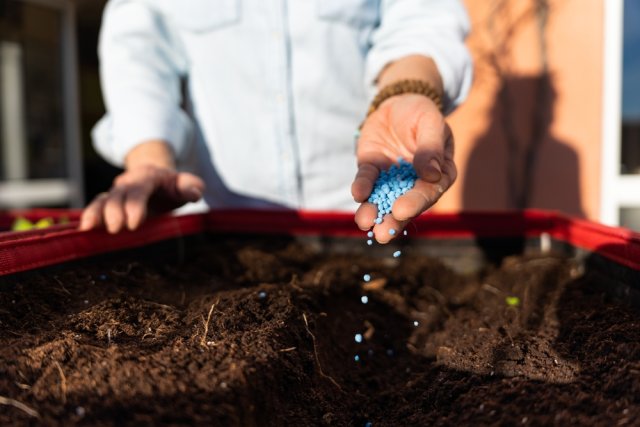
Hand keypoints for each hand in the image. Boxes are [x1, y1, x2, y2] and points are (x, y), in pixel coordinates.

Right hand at [80, 165, 204, 232]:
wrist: (155, 176)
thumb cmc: (172, 186)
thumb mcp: (185, 183)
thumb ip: (191, 186)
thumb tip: (195, 193)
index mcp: (147, 177)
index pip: (139, 190)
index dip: (135, 205)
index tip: (135, 223)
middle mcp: (128, 183)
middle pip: (117, 195)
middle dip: (115, 212)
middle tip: (117, 229)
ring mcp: (116, 192)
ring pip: (101, 200)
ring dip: (95, 213)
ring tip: (88, 228)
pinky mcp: (108, 202)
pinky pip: (96, 207)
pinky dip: (89, 217)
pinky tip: (83, 230)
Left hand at [351, 93, 455, 242]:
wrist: (398, 103)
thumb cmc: (421, 113)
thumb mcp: (430, 123)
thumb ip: (431, 148)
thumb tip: (431, 175)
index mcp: (439, 174)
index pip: (429, 192)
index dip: (416, 202)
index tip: (402, 210)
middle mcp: (415, 182)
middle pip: (405, 204)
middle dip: (393, 220)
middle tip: (383, 234)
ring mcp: (392, 179)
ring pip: (383, 199)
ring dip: (374, 212)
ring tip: (364, 223)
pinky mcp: (372, 171)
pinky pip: (367, 182)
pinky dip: (362, 189)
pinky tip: (358, 195)